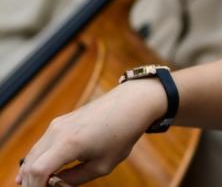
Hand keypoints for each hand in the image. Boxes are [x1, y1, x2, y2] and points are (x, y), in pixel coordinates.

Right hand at [17, 80, 164, 185]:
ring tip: (37, 185)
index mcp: (69, 143)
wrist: (131, 103)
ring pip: (32, 154)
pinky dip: (36, 160)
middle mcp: (58, 131)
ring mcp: (56, 124)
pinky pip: (41, 145)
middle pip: (30, 164)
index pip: (37, 171)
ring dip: (31, 172)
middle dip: (31, 182)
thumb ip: (74, 179)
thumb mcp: (102, 165)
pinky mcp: (59, 121)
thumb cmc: (122, 134)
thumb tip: (54, 184)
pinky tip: (37, 172)